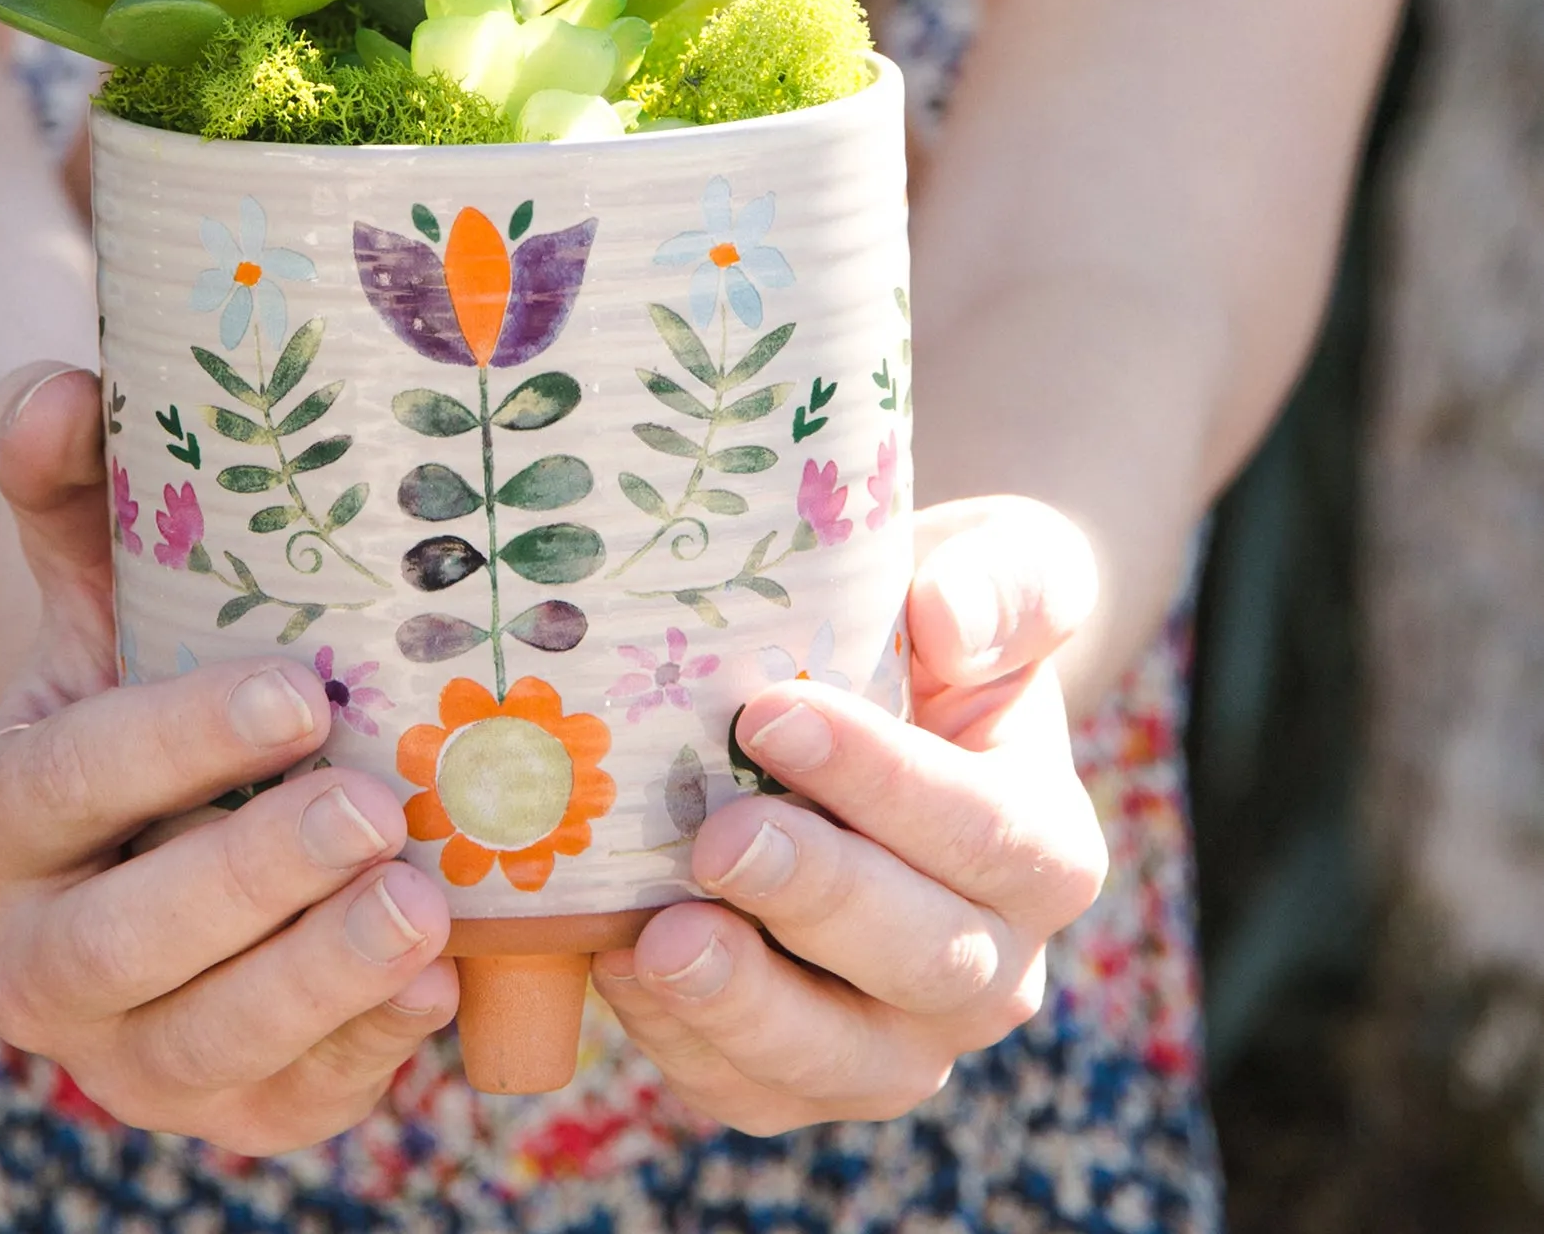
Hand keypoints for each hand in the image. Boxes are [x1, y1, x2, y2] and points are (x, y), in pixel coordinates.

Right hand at [0, 364, 458, 1151]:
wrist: (182, 802)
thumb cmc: (152, 653)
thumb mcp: (106, 559)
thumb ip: (72, 469)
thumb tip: (61, 391)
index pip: (59, 785)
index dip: (171, 744)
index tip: (296, 692)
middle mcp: (29, 955)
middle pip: (113, 945)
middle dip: (246, 882)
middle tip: (379, 813)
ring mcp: (124, 1056)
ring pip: (193, 1054)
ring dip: (313, 985)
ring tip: (427, 912)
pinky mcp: (225, 1112)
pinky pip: (282, 1111)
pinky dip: (359, 1061)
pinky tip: (442, 993)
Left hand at [592, 495, 1106, 1131]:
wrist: (868, 702)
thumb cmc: (932, 631)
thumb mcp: (995, 570)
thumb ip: (1003, 585)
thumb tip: (949, 617)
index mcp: (1047, 850)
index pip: (983, 832)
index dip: (882, 783)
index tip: (773, 714)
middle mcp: (995, 967)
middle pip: (927, 961)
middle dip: (815, 899)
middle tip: (715, 835)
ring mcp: (904, 1039)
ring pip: (845, 1060)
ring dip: (747, 1007)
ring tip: (659, 940)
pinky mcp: (807, 1077)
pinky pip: (754, 1092)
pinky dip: (685, 1044)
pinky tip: (615, 964)